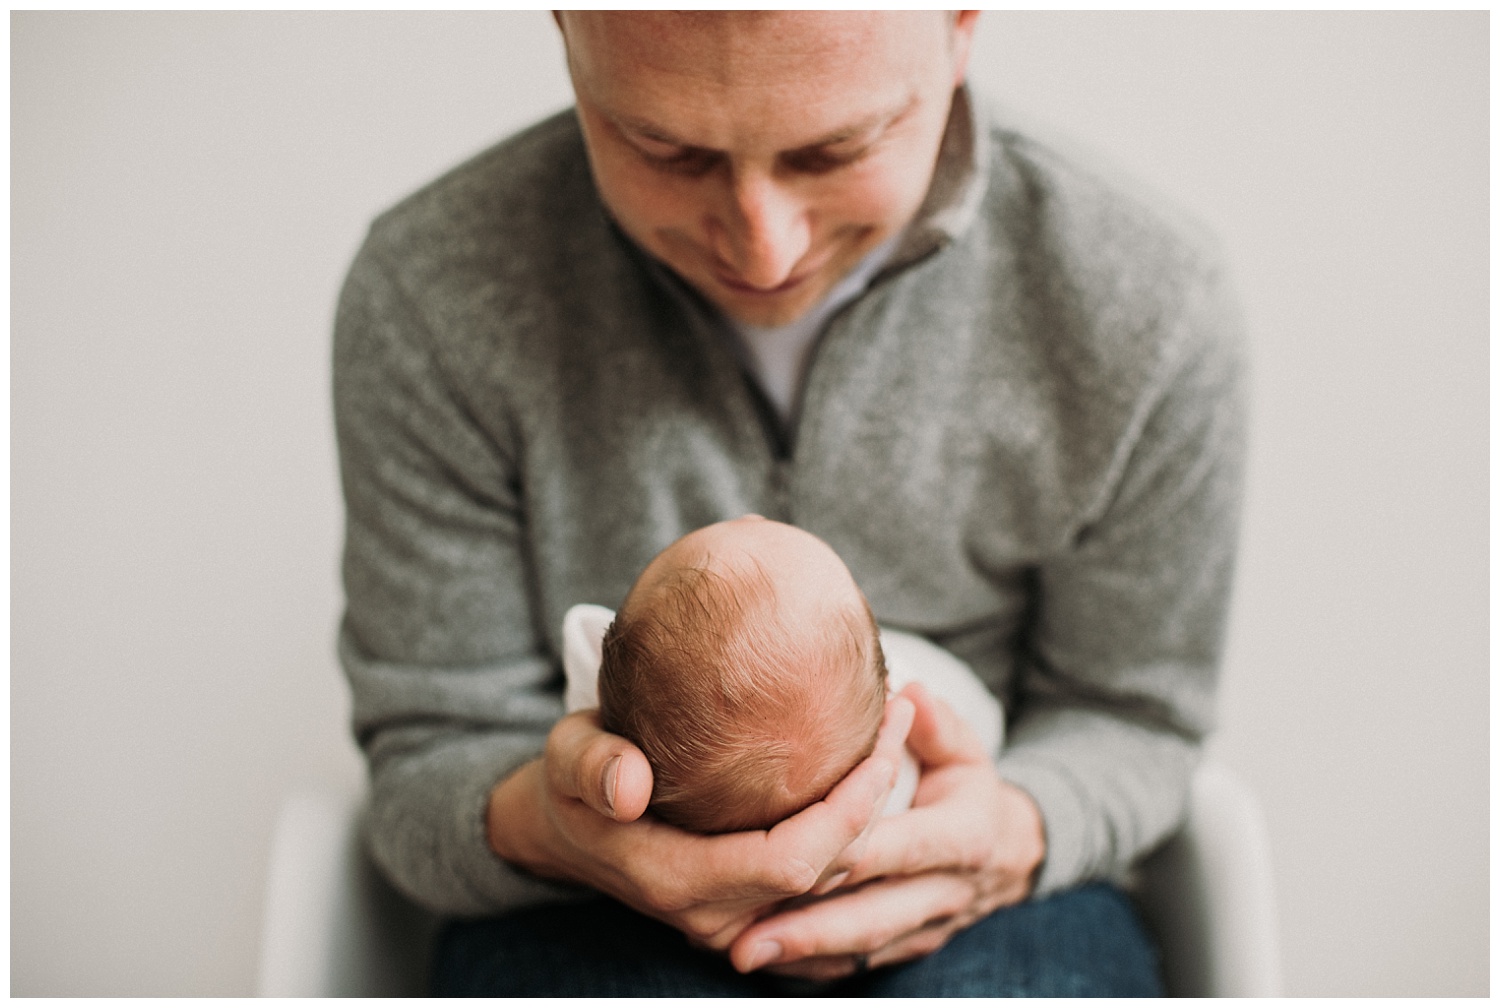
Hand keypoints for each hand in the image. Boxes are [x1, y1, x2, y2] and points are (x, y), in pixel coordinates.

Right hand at [487, 696, 915, 956]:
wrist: (558, 833)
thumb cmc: (567, 784)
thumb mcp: (564, 758)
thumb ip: (592, 766)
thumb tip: (628, 785)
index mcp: (676, 878)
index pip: (794, 859)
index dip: (849, 806)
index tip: (882, 735)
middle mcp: (714, 914)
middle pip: (829, 872)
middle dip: (878, 799)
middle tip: (905, 717)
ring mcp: (732, 919)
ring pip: (832, 880)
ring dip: (872, 814)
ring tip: (897, 734)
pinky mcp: (744, 908)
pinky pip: (819, 882)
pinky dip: (852, 834)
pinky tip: (873, 777)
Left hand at [726, 681, 1044, 980]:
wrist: (1012, 855)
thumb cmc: (970, 790)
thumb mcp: (965, 751)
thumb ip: (938, 725)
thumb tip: (910, 695)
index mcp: (962, 838)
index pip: (893, 848)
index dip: (838, 857)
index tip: (783, 864)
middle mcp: (946, 891)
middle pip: (870, 916)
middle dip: (807, 931)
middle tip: (741, 942)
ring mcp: (928, 927)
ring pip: (862, 950)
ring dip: (802, 955)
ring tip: (744, 955)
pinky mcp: (909, 949)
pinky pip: (860, 965)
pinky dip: (814, 966)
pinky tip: (768, 961)